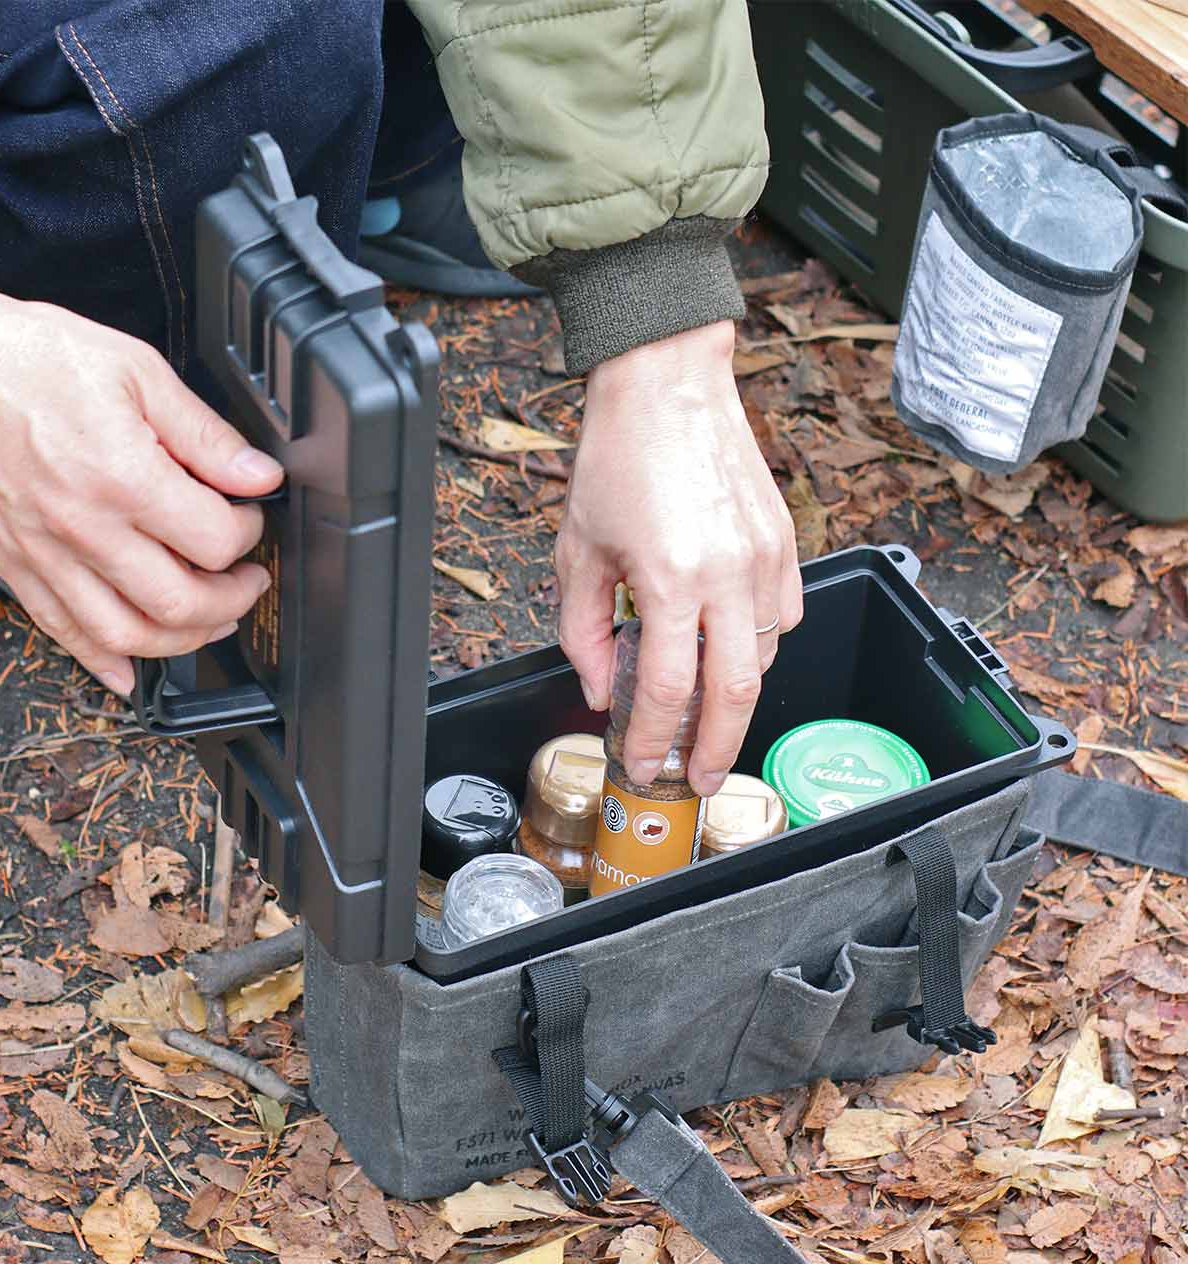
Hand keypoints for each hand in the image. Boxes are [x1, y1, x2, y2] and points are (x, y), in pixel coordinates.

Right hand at [0, 276, 282, 695]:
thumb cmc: (28, 357)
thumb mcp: (137, 372)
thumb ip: (205, 434)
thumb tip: (258, 475)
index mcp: (121, 476)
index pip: (214, 540)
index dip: (248, 534)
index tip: (248, 517)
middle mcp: (83, 526)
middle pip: (180, 603)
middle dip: (232, 600)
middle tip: (246, 580)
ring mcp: (44, 553)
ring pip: (125, 634)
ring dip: (181, 641)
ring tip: (210, 620)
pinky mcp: (13, 563)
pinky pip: (61, 631)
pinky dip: (101, 660)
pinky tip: (129, 669)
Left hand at [555, 320, 802, 796]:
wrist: (668, 384)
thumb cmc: (618, 458)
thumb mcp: (578, 550)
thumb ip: (585, 630)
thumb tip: (602, 687)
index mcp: (670, 578)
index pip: (670, 688)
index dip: (656, 739)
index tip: (644, 765)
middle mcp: (728, 573)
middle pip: (737, 692)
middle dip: (717, 748)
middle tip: (697, 778)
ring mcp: (765, 557)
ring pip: (766, 656)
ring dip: (734, 693)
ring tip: (703, 708)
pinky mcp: (785, 541)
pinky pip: (786, 616)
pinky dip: (760, 645)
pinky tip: (731, 645)